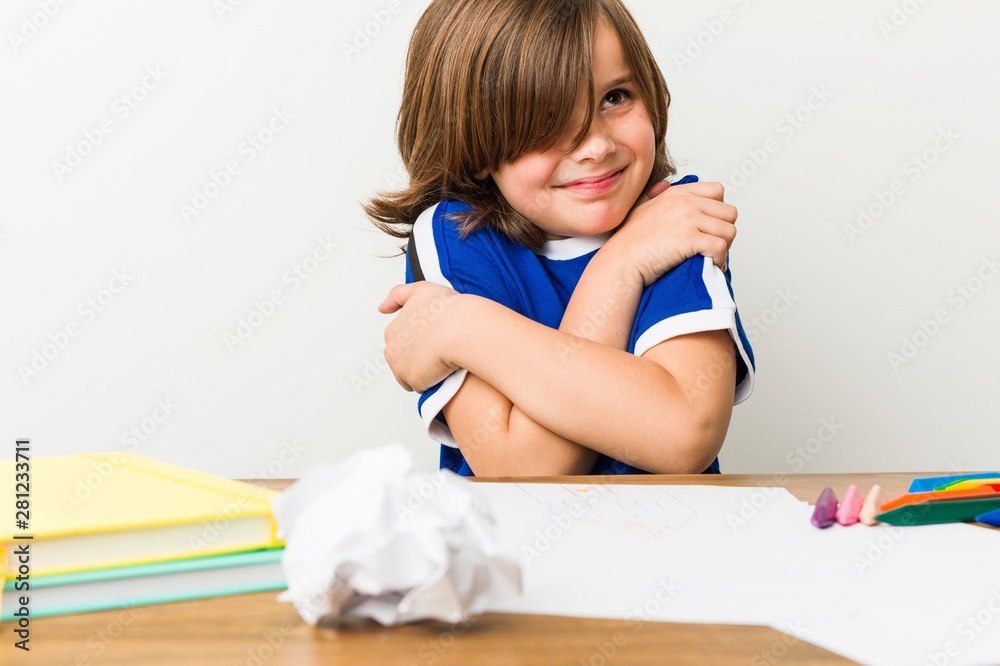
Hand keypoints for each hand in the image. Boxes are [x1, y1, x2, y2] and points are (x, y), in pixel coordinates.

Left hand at [378, 281, 462, 391]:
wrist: (462, 329)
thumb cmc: (447, 311)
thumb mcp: (420, 290)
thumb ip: (397, 296)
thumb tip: (382, 308)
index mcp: (392, 332)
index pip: (400, 343)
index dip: (418, 341)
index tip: (432, 338)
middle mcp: (392, 351)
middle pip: (403, 361)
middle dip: (418, 358)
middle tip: (438, 349)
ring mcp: (402, 368)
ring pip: (411, 375)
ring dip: (424, 371)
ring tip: (442, 360)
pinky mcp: (415, 381)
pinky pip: (424, 386)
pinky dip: (433, 381)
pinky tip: (444, 370)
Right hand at [611, 180, 736, 286]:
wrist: (621, 260)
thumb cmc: (629, 240)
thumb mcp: (640, 208)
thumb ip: (654, 194)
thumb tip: (663, 185)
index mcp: (678, 194)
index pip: (718, 191)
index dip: (718, 210)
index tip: (709, 226)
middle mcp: (686, 203)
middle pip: (729, 212)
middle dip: (724, 230)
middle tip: (712, 244)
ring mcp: (689, 220)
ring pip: (729, 231)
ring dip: (724, 247)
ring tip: (711, 256)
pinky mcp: (690, 240)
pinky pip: (721, 248)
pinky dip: (719, 260)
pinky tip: (710, 265)